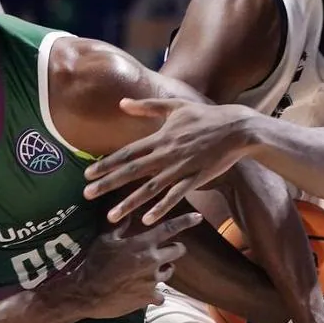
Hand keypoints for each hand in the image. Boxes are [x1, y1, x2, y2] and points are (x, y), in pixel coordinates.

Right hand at [47, 212, 202, 319]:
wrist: (87, 293)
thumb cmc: (94, 262)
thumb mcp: (105, 240)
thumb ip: (119, 226)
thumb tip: (126, 212)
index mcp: (143, 244)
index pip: (170, 228)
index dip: (186, 221)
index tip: (199, 218)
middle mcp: (153, 261)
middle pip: (177, 251)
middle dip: (175, 249)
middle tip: (165, 250)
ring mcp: (153, 281)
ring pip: (169, 272)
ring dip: (163, 270)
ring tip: (149, 271)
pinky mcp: (150, 297)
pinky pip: (160, 295)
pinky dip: (154, 293)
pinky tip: (144, 293)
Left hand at [81, 99, 259, 224]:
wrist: (237, 129)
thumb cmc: (205, 116)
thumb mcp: (175, 106)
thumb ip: (148, 106)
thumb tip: (122, 103)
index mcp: (159, 138)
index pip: (126, 153)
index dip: (106, 164)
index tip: (88, 174)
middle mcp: (165, 154)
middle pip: (131, 172)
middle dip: (107, 183)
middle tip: (86, 195)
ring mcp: (180, 168)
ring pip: (149, 189)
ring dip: (129, 203)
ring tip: (110, 216)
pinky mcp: (195, 179)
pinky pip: (175, 196)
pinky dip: (161, 208)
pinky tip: (147, 220)